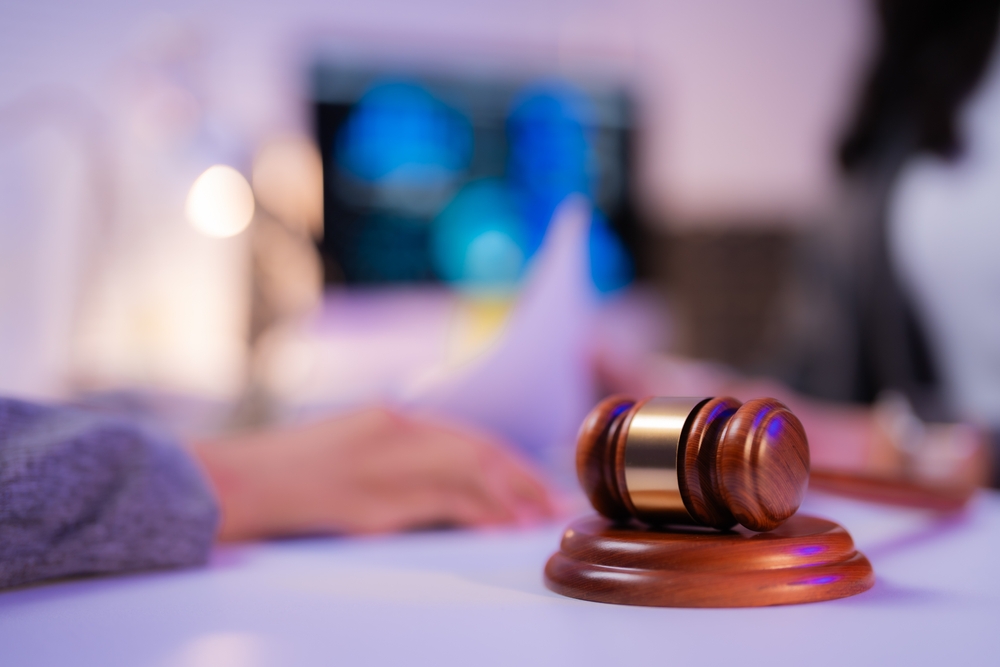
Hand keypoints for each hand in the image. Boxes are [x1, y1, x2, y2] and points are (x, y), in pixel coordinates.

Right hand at [191, 407, 555, 540]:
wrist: (232, 481)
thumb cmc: (286, 470)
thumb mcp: (348, 445)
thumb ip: (392, 452)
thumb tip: (441, 479)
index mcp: (388, 417)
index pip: (464, 434)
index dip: (507, 457)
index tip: (535, 476)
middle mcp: (394, 434)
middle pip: (477, 452)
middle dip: (521, 476)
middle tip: (552, 500)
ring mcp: (384, 467)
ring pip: (468, 475)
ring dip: (511, 497)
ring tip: (539, 519)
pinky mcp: (372, 503)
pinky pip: (440, 505)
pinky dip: (478, 515)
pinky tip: (501, 529)